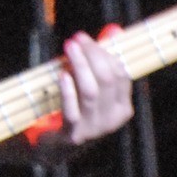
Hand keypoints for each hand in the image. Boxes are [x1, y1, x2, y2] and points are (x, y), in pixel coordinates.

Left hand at [33, 29, 133, 154]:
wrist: (54, 147)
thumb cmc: (74, 109)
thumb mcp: (92, 85)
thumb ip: (103, 60)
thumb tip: (114, 29)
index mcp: (122, 108)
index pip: (120, 74)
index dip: (103, 52)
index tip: (85, 38)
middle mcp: (112, 120)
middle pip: (107, 79)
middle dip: (92, 54)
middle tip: (75, 39)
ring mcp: (93, 129)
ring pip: (91, 91)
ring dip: (80, 65)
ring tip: (69, 48)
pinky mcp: (73, 135)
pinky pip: (72, 110)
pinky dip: (68, 90)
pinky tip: (62, 74)